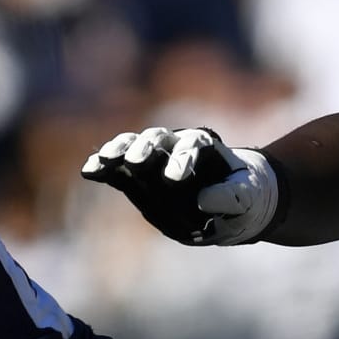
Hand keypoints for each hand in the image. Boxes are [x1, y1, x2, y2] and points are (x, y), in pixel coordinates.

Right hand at [82, 127, 278, 245]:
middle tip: (135, 162)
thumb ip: (234, 196)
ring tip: (104, 162)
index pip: (192, 145)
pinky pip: (119, 167)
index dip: (182, 159)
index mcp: (206, 148)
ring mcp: (155, 156)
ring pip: (134, 146)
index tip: (175, 179)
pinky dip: (104, 167)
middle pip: (158, 138)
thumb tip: (204, 199)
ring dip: (119, 152)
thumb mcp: (249, 198)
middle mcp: (177, 145)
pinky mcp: (139, 172)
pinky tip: (89, 172)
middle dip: (145, 149)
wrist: (236, 200)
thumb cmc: (246, 196)